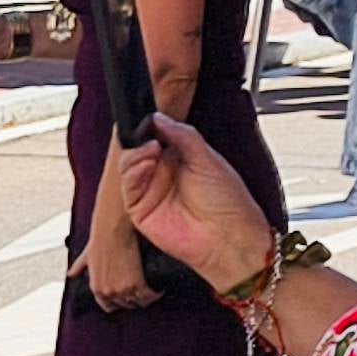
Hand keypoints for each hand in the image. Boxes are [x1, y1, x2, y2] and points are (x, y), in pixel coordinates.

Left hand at [78, 221, 159, 312]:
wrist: (113, 230)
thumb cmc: (100, 240)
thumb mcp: (86, 257)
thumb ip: (78, 268)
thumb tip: (70, 274)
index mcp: (96, 288)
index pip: (108, 307)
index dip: (118, 304)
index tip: (126, 299)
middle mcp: (108, 292)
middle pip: (126, 305)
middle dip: (133, 300)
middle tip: (141, 292)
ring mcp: (123, 290)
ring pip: (139, 302)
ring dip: (146, 298)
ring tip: (152, 291)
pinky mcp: (137, 283)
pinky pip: (149, 295)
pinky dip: (156, 293)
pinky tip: (159, 289)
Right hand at [109, 113, 273, 297]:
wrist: (228, 237)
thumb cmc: (228, 203)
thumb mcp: (208, 158)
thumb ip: (183, 135)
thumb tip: (159, 117)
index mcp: (181, 159)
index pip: (156, 137)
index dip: (151, 127)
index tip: (151, 119)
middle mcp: (163, 174)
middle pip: (137, 149)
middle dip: (139, 138)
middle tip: (149, 134)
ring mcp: (150, 191)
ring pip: (128, 165)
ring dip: (136, 152)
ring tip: (151, 149)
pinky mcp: (139, 209)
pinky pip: (127, 185)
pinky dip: (132, 170)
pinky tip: (147, 162)